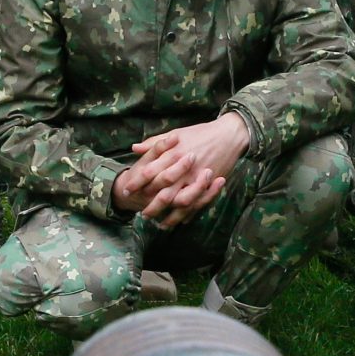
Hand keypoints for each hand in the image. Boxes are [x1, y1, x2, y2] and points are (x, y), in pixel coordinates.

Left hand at [113, 113, 250, 227]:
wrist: (228, 135)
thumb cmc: (200, 132)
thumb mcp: (176, 133)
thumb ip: (154, 143)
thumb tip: (134, 148)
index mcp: (172, 154)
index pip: (148, 172)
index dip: (137, 183)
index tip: (126, 191)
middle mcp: (183, 169)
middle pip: (163, 192)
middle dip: (151, 206)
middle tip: (142, 214)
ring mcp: (197, 178)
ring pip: (179, 203)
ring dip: (169, 215)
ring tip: (159, 223)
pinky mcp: (208, 185)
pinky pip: (196, 204)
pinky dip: (187, 214)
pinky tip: (179, 220)